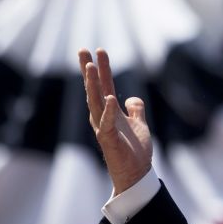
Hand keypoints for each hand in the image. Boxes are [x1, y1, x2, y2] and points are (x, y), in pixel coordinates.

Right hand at [78, 48, 152, 194]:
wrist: (136, 174)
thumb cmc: (135, 151)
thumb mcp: (139, 124)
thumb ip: (136, 110)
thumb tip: (131, 98)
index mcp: (110, 112)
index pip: (104, 86)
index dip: (102, 69)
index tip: (98, 50)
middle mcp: (102, 117)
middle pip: (94, 89)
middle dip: (89, 70)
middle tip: (83, 49)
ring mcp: (103, 128)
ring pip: (95, 102)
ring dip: (92, 84)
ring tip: (90, 66)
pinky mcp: (108, 140)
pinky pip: (107, 123)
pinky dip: (108, 111)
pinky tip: (109, 98)